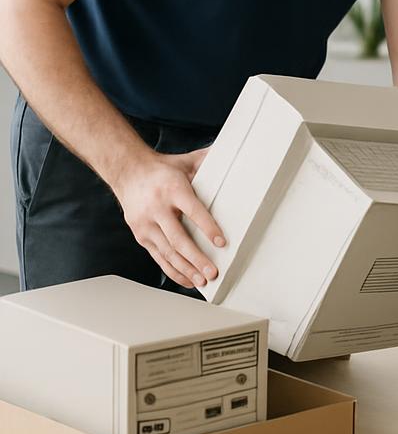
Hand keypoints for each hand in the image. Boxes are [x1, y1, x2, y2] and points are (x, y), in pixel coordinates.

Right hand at [110, 147, 224, 288]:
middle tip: (213, 272)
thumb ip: (208, 160)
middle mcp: (157, 208)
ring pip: (168, 252)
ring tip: (203, 280)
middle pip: (179, 239)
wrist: (128, 171)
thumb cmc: (162, 169)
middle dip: (197, 258)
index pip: (193, 211)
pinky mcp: (141, 235)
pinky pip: (158, 257)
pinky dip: (173, 270)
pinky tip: (187, 279)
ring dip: (186, 269)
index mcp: (172, 189)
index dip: (207, 227)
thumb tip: (233, 153)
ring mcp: (146, 224)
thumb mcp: (186, 161)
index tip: (221, 242)